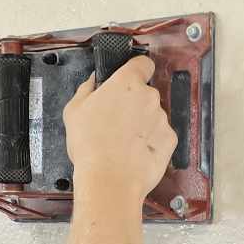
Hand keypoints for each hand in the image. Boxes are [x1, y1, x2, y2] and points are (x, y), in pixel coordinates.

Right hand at [64, 57, 177, 202]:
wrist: (109, 180)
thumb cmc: (90, 145)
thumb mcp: (74, 111)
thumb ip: (86, 89)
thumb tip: (93, 81)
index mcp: (126, 83)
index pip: (143, 63)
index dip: (137, 70)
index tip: (130, 78)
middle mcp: (149, 97)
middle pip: (145, 93)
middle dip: (134, 103)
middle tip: (116, 121)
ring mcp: (162, 118)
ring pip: (153, 115)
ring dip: (142, 123)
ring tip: (123, 142)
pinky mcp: (170, 140)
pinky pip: (160, 135)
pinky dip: (151, 142)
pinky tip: (134, 152)